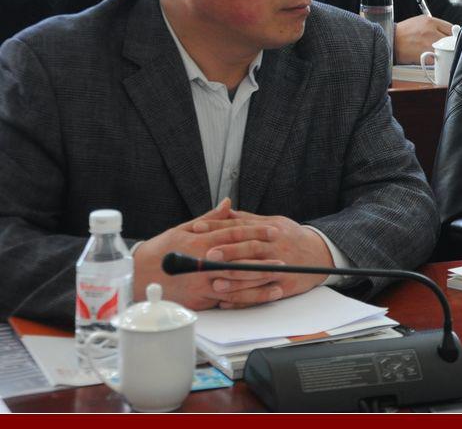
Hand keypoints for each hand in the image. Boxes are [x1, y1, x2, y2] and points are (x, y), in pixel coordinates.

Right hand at [133, 199, 285, 310]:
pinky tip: (260, 296)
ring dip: (259, 281)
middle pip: (239, 260)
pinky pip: (227, 299)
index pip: (234, 234)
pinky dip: (245, 298)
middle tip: (284, 258)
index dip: (256, 232)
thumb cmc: (160, 251)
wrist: (136, 277)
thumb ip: (211, 218)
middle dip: (263, 259)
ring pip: (236, 282)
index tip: (273, 231)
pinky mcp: (199, 299)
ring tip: (279, 279)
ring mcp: (202, 283)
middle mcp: (203, 263)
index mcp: (201, 242)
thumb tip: (228, 203)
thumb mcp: (182, 229)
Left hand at [191, 208, 333, 307]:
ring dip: (235, 280)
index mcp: (270, 230)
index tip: (198, 228)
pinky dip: (244, 299)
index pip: (241, 227)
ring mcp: (281, 267)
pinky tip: (227, 301)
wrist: (321, 254)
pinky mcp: (285, 286)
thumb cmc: (291, 237)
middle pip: (250, 249)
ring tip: (215, 283)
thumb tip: (223, 210)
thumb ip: (247, 219)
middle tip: (207, 256)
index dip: (218, 227)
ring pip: (256, 274)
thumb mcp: (273, 222)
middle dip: (228, 252)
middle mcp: (275, 247)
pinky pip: (263, 294)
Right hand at [394, 14, 452, 63]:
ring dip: (446, 54)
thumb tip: (449, 32)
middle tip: (448, 48)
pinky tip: (433, 60)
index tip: (453, 39)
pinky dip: (438, 61)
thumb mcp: (419, 22)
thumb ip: (434, 25)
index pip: (451, 27)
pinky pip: (438, 59)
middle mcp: (431, 31)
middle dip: (451, 44)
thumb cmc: (404, 33)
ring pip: (447, 50)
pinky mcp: (425, 56)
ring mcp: (428, 44)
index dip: (454, 35)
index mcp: (430, 21)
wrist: (390, 41)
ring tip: (441, 54)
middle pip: (451, 40)